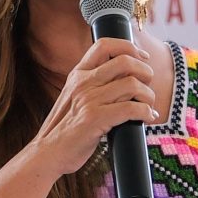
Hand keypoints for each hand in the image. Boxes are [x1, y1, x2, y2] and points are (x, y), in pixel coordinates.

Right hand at [25, 37, 155, 177]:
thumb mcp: (74, 97)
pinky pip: (131, 108)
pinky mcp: (95, 119)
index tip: (142, 57)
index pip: (104, 45)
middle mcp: (83, 83)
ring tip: (149, 106)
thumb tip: (124, 77)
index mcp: (78, 74)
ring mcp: (88, 100)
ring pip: (132, 84)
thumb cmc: (66, 128)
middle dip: (145, 71)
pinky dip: (146, 112)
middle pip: (125, 61)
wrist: (49, 152)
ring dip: (148, 96)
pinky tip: (147, 118)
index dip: (129, 46)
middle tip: (148, 85)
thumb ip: (92, 85)